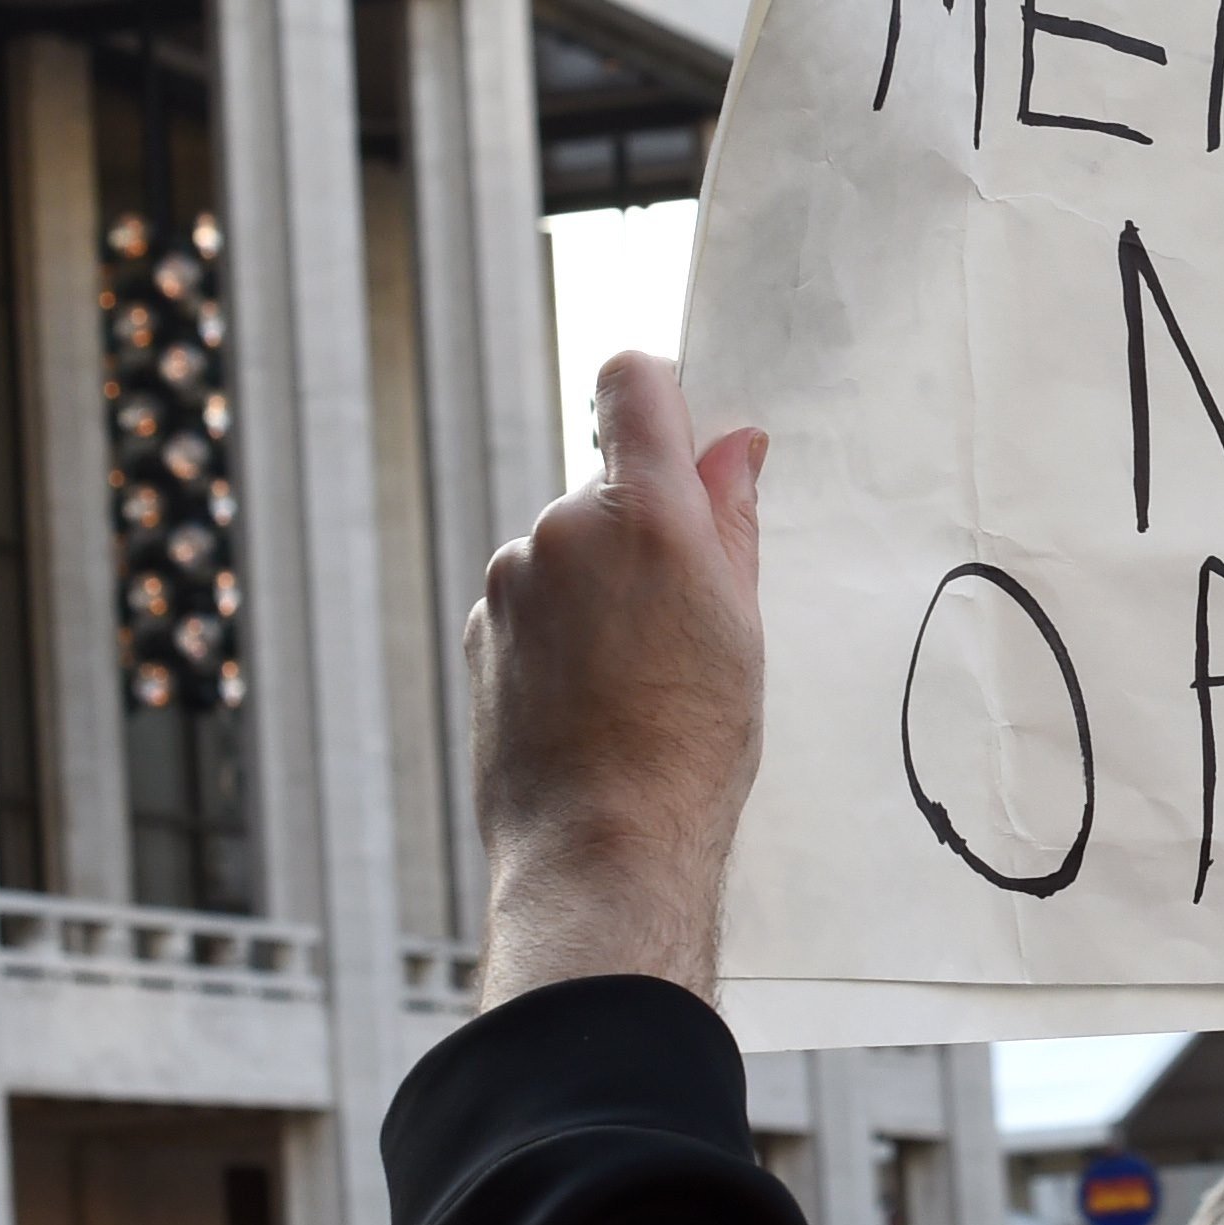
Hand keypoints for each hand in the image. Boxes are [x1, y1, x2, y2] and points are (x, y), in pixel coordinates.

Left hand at [469, 355, 767, 1007]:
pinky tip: (595, 694)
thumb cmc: (692, 742)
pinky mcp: (482, 627)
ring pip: (570, 547)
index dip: (662, 396)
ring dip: (602, 583)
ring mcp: (512, 578)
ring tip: (640, 672)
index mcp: (642, 511)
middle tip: (688, 614)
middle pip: (607, 482)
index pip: (634, 383)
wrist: (603, 842)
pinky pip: (535, 598)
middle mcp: (562, 528)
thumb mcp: (741, 621)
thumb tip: (733, 447)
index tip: (685, 441)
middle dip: (645, 525)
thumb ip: (730, 518)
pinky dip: (564, 627)